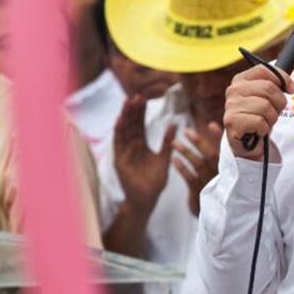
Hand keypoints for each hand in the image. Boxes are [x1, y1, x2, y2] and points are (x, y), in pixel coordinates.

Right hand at [113, 95, 176, 212]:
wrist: (148, 198)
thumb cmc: (155, 180)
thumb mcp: (164, 157)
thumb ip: (167, 142)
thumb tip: (175, 124)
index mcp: (140, 144)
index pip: (139, 124)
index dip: (141, 111)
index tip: (144, 97)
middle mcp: (130, 146)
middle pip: (130, 124)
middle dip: (132, 110)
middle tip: (136, 95)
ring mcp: (123, 152)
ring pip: (123, 131)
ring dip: (125, 116)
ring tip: (127, 102)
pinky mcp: (119, 161)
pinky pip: (118, 144)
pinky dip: (119, 132)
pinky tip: (120, 121)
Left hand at [171, 123, 222, 215]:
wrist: (219, 217)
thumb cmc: (222, 190)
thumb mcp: (229, 175)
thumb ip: (227, 158)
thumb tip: (224, 137)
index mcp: (231, 169)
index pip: (226, 150)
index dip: (219, 137)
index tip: (211, 125)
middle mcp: (222, 174)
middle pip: (211, 155)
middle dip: (198, 142)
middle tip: (186, 131)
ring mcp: (211, 183)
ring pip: (198, 164)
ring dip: (186, 152)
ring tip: (174, 143)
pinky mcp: (199, 192)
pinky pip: (189, 177)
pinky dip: (181, 168)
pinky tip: (173, 160)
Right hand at [223, 65, 292, 160]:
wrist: (248, 143)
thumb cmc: (260, 116)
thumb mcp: (268, 97)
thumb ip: (277, 85)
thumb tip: (291, 86)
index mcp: (241, 79)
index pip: (265, 70)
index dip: (283, 78)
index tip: (291, 90)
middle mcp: (233, 90)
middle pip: (268, 88)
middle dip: (278, 103)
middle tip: (273, 112)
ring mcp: (231, 106)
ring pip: (266, 106)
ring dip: (271, 118)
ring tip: (263, 122)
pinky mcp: (232, 122)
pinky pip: (260, 122)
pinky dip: (264, 129)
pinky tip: (257, 131)